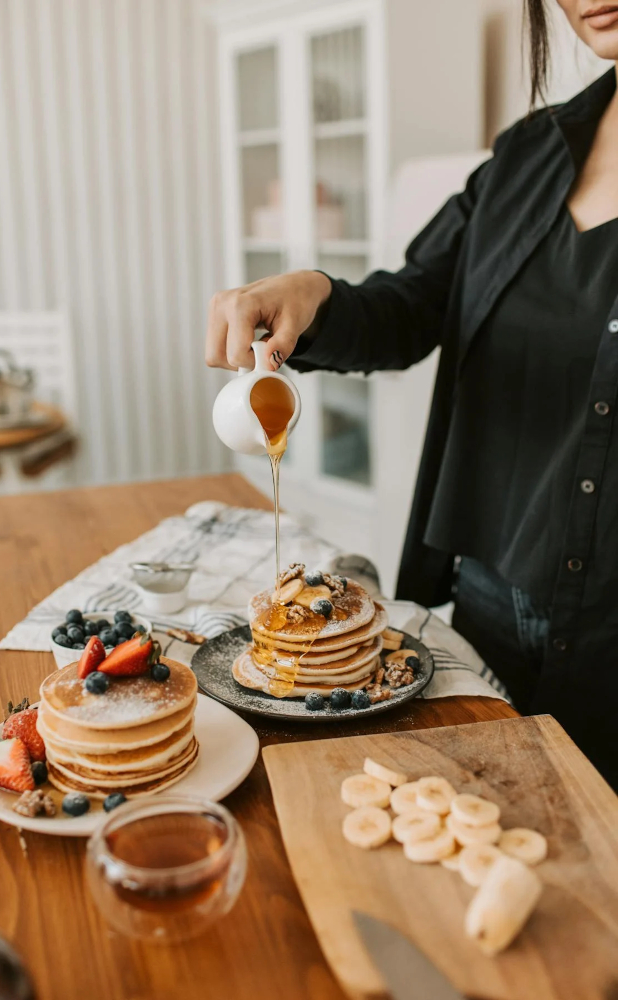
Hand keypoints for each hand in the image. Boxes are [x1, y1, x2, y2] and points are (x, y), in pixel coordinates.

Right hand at [205, 270, 331, 370]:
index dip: (255, 361)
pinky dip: (231, 350)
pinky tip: (247, 340)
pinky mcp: (214, 313)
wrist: (294, 286)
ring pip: (213, 354)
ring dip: (235, 357)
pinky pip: (215, 346)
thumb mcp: (295, 325)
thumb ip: (283, 345)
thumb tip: (269, 365)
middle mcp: (222, 304)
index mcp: (240, 304)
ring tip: (255, 344)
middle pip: (216, 356)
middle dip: (240, 362)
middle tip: (261, 351)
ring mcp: (215, 308)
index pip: (236, 353)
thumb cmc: (295, 300)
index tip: (271, 351)